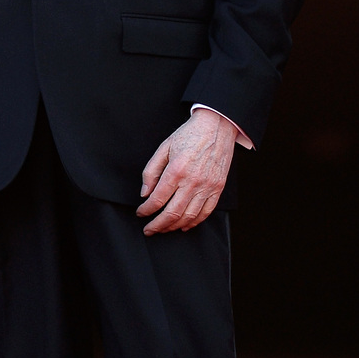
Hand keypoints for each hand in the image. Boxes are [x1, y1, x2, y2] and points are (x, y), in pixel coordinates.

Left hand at [138, 109, 236, 233]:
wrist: (216, 127)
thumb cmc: (188, 136)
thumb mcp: (163, 148)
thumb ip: (151, 171)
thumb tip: (145, 193)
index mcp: (176, 170)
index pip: (157, 199)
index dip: (146, 210)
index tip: (140, 213)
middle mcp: (193, 181)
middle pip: (173, 212)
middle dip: (158, 225)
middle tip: (149, 230)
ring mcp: (208, 186)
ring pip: (189, 216)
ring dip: (174, 226)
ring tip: (163, 229)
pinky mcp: (218, 188)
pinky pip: (206, 211)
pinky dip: (194, 222)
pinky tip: (184, 226)